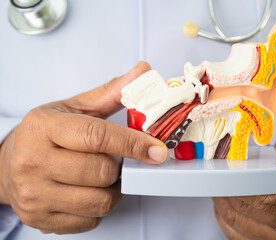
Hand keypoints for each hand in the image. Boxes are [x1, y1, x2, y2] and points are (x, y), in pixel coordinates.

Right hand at [0, 62, 167, 233]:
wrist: (8, 165)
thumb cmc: (46, 134)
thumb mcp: (74, 108)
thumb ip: (111, 92)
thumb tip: (143, 71)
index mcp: (44, 127)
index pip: (97, 136)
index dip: (133, 144)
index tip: (157, 150)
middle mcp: (34, 162)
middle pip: (102, 172)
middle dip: (118, 166)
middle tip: (113, 158)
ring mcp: (35, 194)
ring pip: (100, 201)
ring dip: (112, 189)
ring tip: (103, 176)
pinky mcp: (41, 219)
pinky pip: (90, 220)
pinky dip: (99, 207)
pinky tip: (89, 191)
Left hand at [213, 130, 275, 239]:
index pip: (273, 199)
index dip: (246, 188)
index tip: (230, 174)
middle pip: (254, 211)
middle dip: (231, 192)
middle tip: (217, 175)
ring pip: (242, 224)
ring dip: (224, 204)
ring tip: (218, 186)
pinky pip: (238, 236)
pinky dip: (226, 218)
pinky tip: (223, 202)